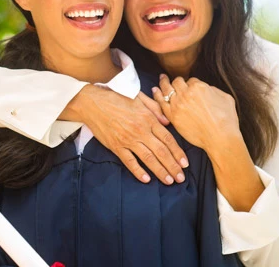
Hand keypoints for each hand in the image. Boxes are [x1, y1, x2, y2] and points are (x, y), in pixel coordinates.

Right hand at [63, 85, 188, 184]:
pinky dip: (138, 171)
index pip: (168, 138)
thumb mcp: (139, 98)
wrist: (93, 103)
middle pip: (161, 151)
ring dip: (160, 171)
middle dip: (173, 166)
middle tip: (181, 178)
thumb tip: (167, 123)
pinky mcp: (116, 146)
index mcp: (148, 119)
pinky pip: (129, 161)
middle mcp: (140, 131)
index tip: (185, 163)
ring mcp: (128, 140)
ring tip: (169, 181)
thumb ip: (155, 109)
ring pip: (148, 158)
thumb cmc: (117, 97)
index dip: (178, 152)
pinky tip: (146, 179)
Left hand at [153, 75, 240, 150]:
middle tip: (171, 79)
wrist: (220, 138)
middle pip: (177, 82)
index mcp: (199, 86)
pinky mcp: (172, 116)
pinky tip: (155, 90)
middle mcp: (186, 93)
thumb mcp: (226, 97)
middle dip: (176, 81)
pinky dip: (157, 95)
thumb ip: (213, 90)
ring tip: (161, 79)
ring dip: (163, 83)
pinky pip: (161, 103)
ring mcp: (177, 104)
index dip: (191, 84)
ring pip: (166, 89)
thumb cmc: (226, 119)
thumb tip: (207, 89)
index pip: (191, 80)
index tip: (190, 87)